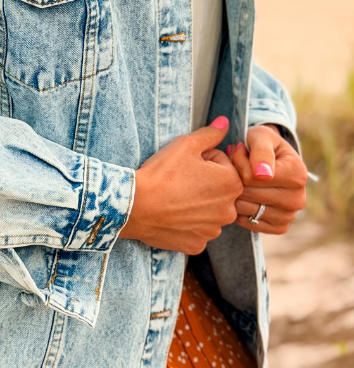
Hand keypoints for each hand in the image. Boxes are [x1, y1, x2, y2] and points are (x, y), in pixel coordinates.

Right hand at [120, 117, 242, 254]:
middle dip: (203, 183)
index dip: (202, 159)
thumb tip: (224, 122)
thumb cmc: (162, 173)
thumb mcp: (185, 145)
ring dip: (196, 204)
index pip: (222, 163)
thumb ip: (210, 134)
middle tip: (178, 180)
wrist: (135, 206)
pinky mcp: (197, 244)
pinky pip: (195, 230)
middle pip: (218, 189)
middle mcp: (229, 210)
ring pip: (208, 211)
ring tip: (174, 198)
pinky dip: (186, 224)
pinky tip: (171, 215)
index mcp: (232, 183)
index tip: (184, 164)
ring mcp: (213, 230)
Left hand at [228, 124, 307, 233]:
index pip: (252, 176)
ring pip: (245, 208)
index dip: (239, 163)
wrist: (269, 162)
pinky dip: (239, 209)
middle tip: (238, 166)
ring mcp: (289, 215)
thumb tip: (263, 175)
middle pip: (248, 193)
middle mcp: (298, 198)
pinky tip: (244, 195)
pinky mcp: (279, 227)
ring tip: (240, 179)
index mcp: (298, 174)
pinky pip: (246, 221)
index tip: (241, 153)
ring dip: (235, 193)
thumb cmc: (263, 145)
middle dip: (235, 177)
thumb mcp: (261, 136)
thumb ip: (260, 150)